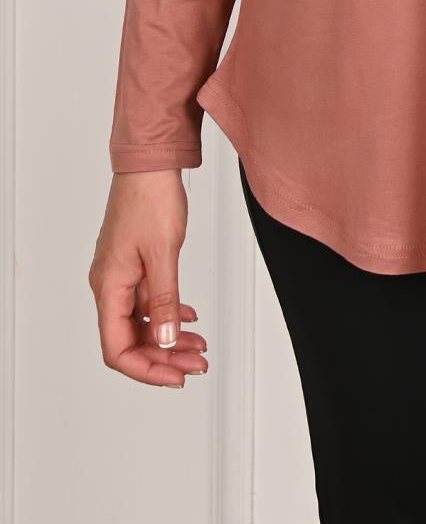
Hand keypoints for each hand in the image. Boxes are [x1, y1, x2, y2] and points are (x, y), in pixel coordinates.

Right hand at [88, 171, 209, 386]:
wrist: (151, 164)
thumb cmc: (150, 199)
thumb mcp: (163, 253)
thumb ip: (164, 300)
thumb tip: (163, 341)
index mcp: (109, 287)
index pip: (117, 348)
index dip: (145, 369)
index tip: (174, 378)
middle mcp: (110, 285)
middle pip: (131, 339)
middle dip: (164, 357)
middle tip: (195, 365)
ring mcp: (122, 275)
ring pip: (143, 321)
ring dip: (169, 338)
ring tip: (198, 346)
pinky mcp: (135, 264)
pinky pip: (149, 301)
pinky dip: (169, 313)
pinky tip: (188, 318)